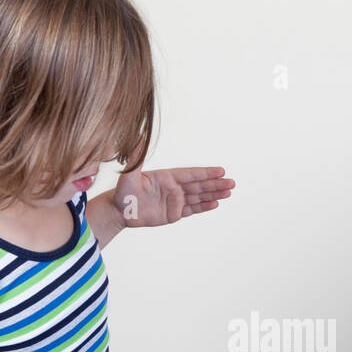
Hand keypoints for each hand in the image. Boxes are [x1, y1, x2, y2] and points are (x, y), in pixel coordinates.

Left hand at [109, 166, 234, 228]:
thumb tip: (138, 138)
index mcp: (167, 177)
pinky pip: (192, 209)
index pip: (190, 174)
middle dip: (215, 184)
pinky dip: (204, 207)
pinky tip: (216, 203)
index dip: (205, 173)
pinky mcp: (173, 214)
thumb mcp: (129, 175)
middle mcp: (173, 187)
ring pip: (198, 197)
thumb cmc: (123, 192)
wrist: (119, 211)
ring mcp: (175, 201)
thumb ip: (136, 158)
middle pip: (199, 185)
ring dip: (214, 194)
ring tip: (229, 192)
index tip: (220, 171)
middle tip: (232, 183)